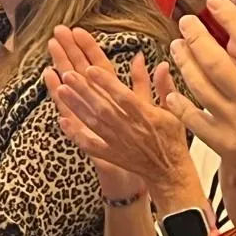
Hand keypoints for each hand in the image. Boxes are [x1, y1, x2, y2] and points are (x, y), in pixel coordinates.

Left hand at [43, 27, 195, 201]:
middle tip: (68, 74)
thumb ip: (164, 86)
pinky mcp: (110, 155)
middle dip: (85, 91)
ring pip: (93, 124)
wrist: (168, 172)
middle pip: (103, 108)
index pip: (123, 97)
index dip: (107, 83)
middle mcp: (130, 130)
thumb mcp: (174, 110)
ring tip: (61, 89)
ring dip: (76, 107)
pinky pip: (89, 145)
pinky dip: (75, 134)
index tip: (91, 68)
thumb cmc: (171, 138)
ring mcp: (118, 143)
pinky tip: (62, 121)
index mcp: (147, 117)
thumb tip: (162, 63)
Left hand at [165, 0, 235, 200]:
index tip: (215, 1)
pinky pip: (194, 121)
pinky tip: (173, 90)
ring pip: (200, 87)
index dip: (231, 18)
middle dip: (196, 36)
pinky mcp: (224, 146)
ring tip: (177, 45)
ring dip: (185, 63)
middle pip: (216, 62)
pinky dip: (180, 105)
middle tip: (186, 21)